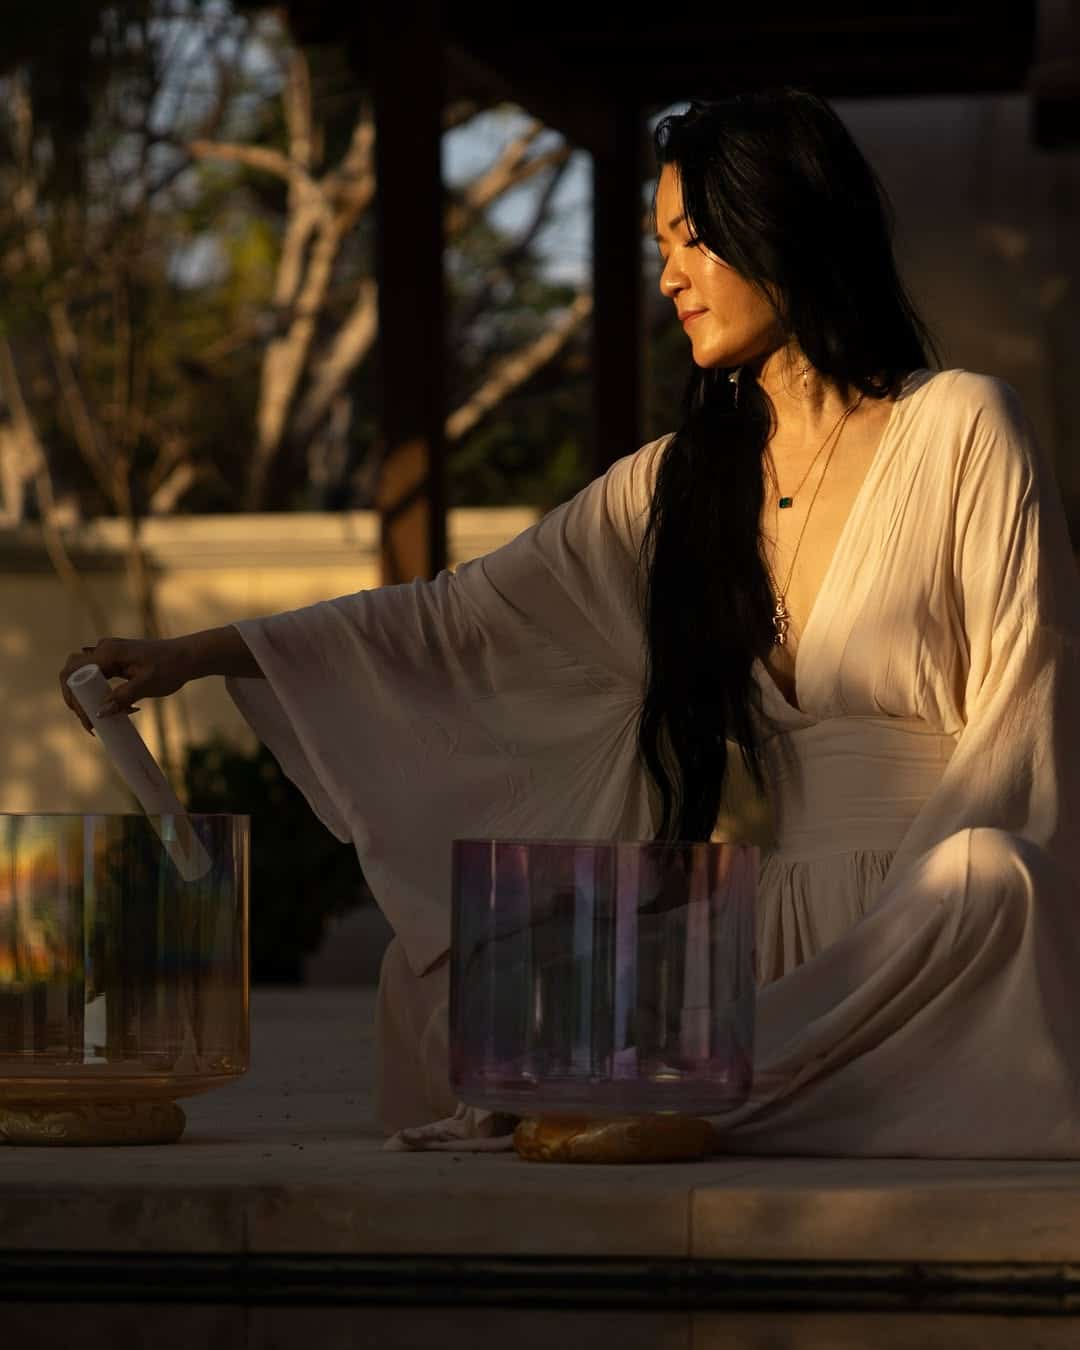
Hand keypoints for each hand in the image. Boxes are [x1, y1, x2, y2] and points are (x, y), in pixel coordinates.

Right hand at [59, 636, 195, 734]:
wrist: (188, 657)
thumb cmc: (171, 667)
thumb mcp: (148, 685)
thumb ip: (123, 697)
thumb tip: (99, 713)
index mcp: (108, 652)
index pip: (74, 673)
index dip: (74, 698)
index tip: (88, 720)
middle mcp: (103, 650)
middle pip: (72, 674)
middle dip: (77, 701)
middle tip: (92, 724)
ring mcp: (108, 654)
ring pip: (83, 678)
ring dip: (90, 700)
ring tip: (112, 718)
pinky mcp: (114, 661)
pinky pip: (97, 678)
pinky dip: (101, 695)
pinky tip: (123, 710)